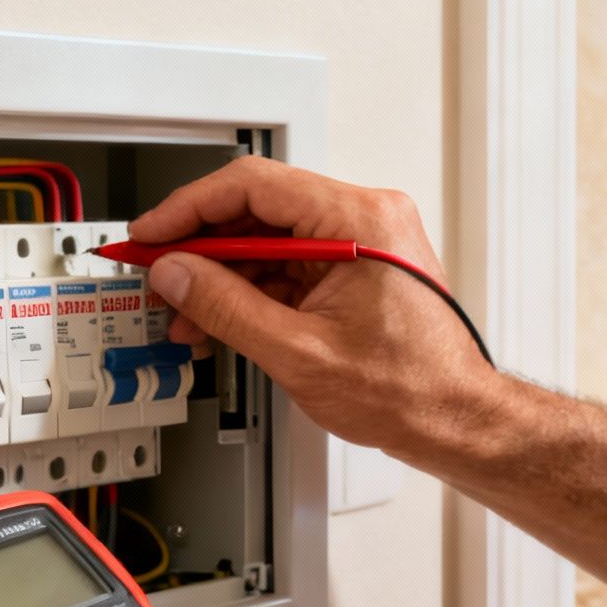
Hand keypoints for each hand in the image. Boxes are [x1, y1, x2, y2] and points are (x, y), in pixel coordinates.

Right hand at [130, 156, 502, 456]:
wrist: (454, 421)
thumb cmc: (409, 391)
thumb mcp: (298, 352)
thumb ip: (227, 306)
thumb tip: (177, 274)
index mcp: (359, 221)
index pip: (253, 186)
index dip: (190, 209)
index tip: (152, 235)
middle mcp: (366, 218)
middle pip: (259, 210)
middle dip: (201, 249)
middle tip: (158, 275)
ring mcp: (364, 242)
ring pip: (270, 241)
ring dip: (223, 276)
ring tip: (185, 315)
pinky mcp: (359, 269)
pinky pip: (291, 264)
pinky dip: (253, 291)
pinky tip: (220, 319)